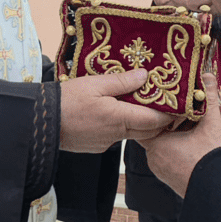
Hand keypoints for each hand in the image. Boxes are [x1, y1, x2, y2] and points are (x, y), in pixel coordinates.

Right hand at [59, 68, 173, 152]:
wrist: (41, 123)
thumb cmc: (66, 101)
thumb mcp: (95, 83)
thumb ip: (122, 81)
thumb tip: (145, 76)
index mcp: (119, 118)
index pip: (155, 120)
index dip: (169, 114)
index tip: (179, 104)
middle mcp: (116, 134)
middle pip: (148, 130)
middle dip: (160, 119)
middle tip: (165, 103)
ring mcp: (106, 142)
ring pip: (132, 133)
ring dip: (140, 121)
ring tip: (140, 103)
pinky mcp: (97, 146)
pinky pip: (117, 136)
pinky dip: (123, 125)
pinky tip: (116, 112)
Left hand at [143, 73, 220, 196]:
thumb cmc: (213, 158)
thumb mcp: (212, 124)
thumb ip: (209, 97)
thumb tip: (207, 74)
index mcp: (158, 143)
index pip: (146, 120)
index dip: (155, 109)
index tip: (164, 100)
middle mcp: (154, 158)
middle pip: (154, 133)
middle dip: (166, 122)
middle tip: (176, 110)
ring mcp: (160, 170)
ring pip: (160, 146)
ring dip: (170, 137)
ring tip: (184, 125)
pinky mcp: (168, 179)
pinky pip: (165, 159)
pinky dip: (173, 150)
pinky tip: (188, 143)